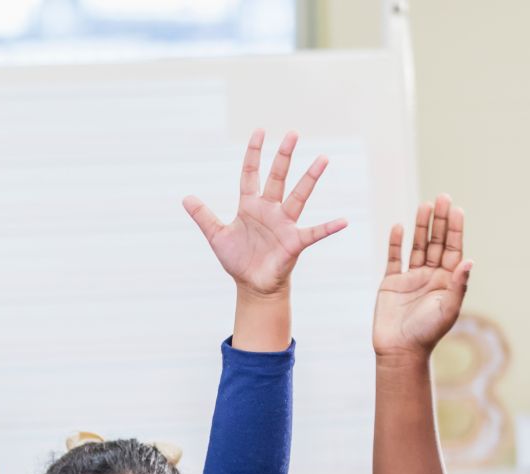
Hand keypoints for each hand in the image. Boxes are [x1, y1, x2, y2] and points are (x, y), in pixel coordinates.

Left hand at [185, 130, 346, 296]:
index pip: (251, 174)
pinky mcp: (294, 242)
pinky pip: (314, 233)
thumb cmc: (238, 259)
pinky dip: (328, 227)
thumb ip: (203, 216)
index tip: (260, 132)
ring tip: (323, 159)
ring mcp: (284, 224)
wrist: (252, 284)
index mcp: (250, 206)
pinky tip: (343, 221)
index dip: (253, 154)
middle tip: (293, 134)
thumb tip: (186, 197)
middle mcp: (270, 209)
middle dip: (284, 157)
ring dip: (310, 179)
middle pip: (277, 178)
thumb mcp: (217, 236)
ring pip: (298, 196)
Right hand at [375, 195, 472, 357]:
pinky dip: (396, 243)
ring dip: (421, 226)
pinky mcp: (391, 283)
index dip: (455, 229)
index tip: (456, 210)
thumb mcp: (448, 309)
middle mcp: (431, 275)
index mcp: (447, 280)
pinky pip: (394, 258)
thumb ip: (458, 285)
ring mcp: (411, 277)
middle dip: (440, 220)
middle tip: (442, 197)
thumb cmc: (427, 333)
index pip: (453, 248)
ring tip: (424, 205)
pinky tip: (398, 227)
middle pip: (437, 242)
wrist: (400, 350)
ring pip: (418, 246)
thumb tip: (469, 261)